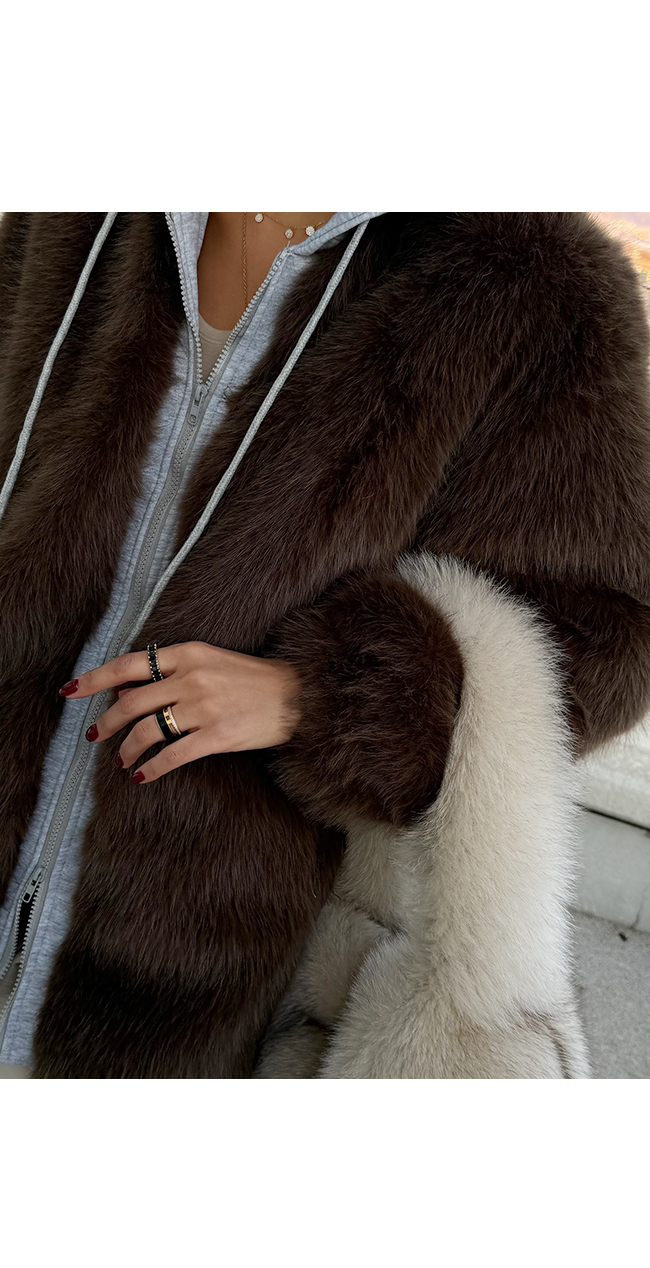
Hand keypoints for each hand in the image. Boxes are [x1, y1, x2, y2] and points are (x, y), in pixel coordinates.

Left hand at [58, 642, 301, 783]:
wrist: (296, 695)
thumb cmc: (252, 679)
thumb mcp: (209, 661)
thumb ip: (170, 672)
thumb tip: (127, 691)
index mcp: (188, 654)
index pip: (129, 665)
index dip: (95, 679)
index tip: (71, 691)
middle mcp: (191, 678)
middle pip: (131, 703)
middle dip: (106, 723)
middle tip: (94, 736)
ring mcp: (203, 708)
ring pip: (147, 731)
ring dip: (127, 750)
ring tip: (122, 761)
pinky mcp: (216, 736)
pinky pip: (172, 756)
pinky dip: (151, 768)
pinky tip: (141, 776)